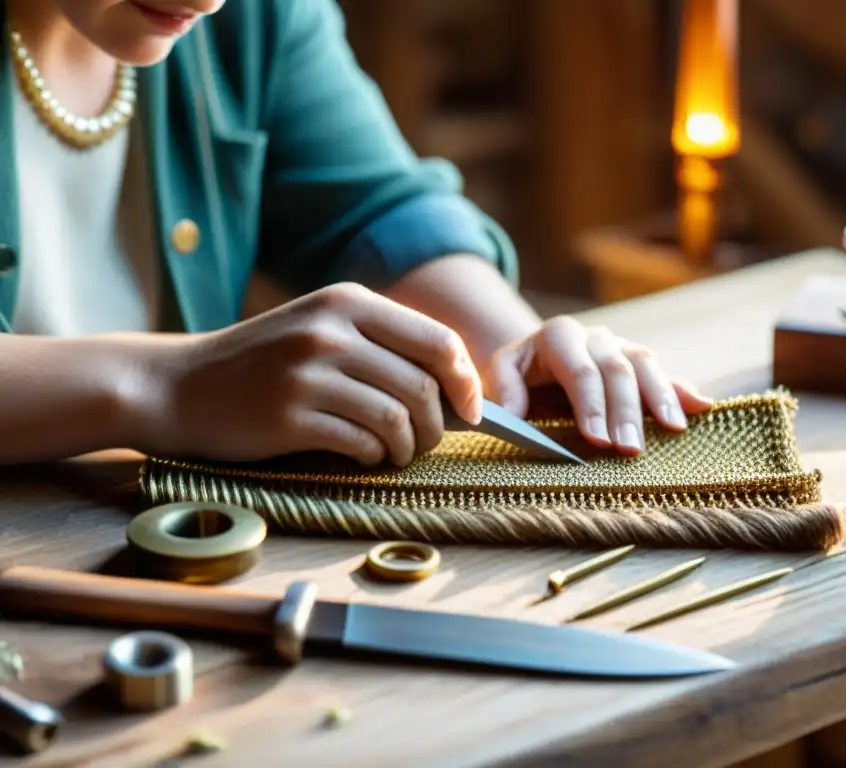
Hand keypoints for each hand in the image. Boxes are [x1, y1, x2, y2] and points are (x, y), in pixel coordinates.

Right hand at [142, 283, 481, 466]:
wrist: (180, 385)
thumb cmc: (263, 362)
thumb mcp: (321, 327)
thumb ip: (382, 342)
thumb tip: (457, 384)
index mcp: (347, 302)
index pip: (437, 341)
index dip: (466, 381)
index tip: (471, 410)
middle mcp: (330, 331)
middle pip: (422, 386)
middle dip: (436, 425)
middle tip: (424, 442)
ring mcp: (308, 373)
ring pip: (397, 419)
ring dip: (407, 447)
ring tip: (396, 453)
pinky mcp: (289, 417)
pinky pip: (361, 443)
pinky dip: (374, 456)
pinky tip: (364, 455)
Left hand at [480, 316, 712, 454]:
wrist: (536, 359)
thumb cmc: (516, 375)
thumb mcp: (499, 376)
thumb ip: (504, 390)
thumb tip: (513, 412)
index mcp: (558, 336)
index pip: (580, 370)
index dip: (591, 404)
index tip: (597, 439)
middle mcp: (594, 337)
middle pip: (617, 370)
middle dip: (626, 411)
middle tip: (631, 449)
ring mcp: (620, 346)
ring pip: (646, 365)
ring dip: (661, 399)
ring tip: (674, 430)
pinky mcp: (637, 362)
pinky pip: (663, 373)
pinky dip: (681, 390)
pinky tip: (702, 407)